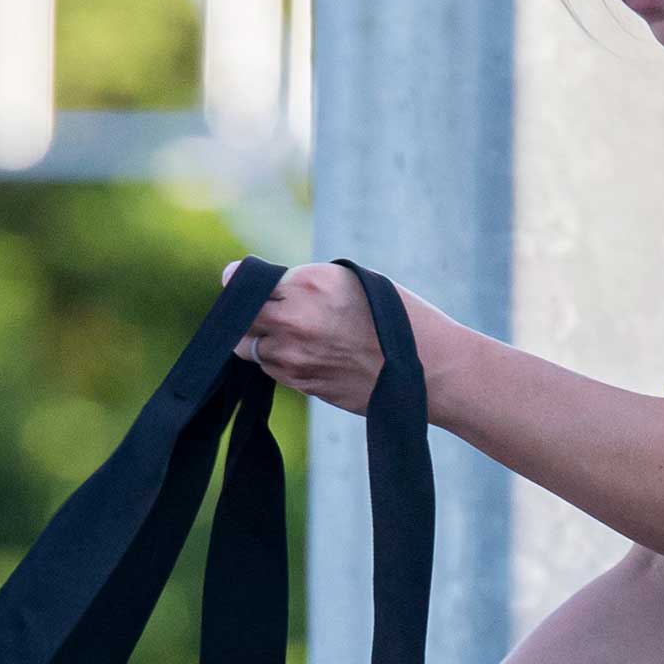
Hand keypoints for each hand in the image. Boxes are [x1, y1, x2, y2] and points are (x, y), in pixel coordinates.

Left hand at [229, 260, 428, 416]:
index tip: (241, 283)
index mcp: (306, 283)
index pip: (244, 282)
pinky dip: (279, 362)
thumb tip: (260, 286)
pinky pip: (271, 371)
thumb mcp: (347, 279)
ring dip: (262, 341)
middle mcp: (293, 319)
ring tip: (294, 334)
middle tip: (261, 312)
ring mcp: (294, 356)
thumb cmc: (394, 315)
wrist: (425, 367)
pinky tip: (306, 354)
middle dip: (245, 315)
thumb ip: (300, 282)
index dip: (240, 283)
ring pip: (251, 349)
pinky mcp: (301, 383)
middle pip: (238, 320)